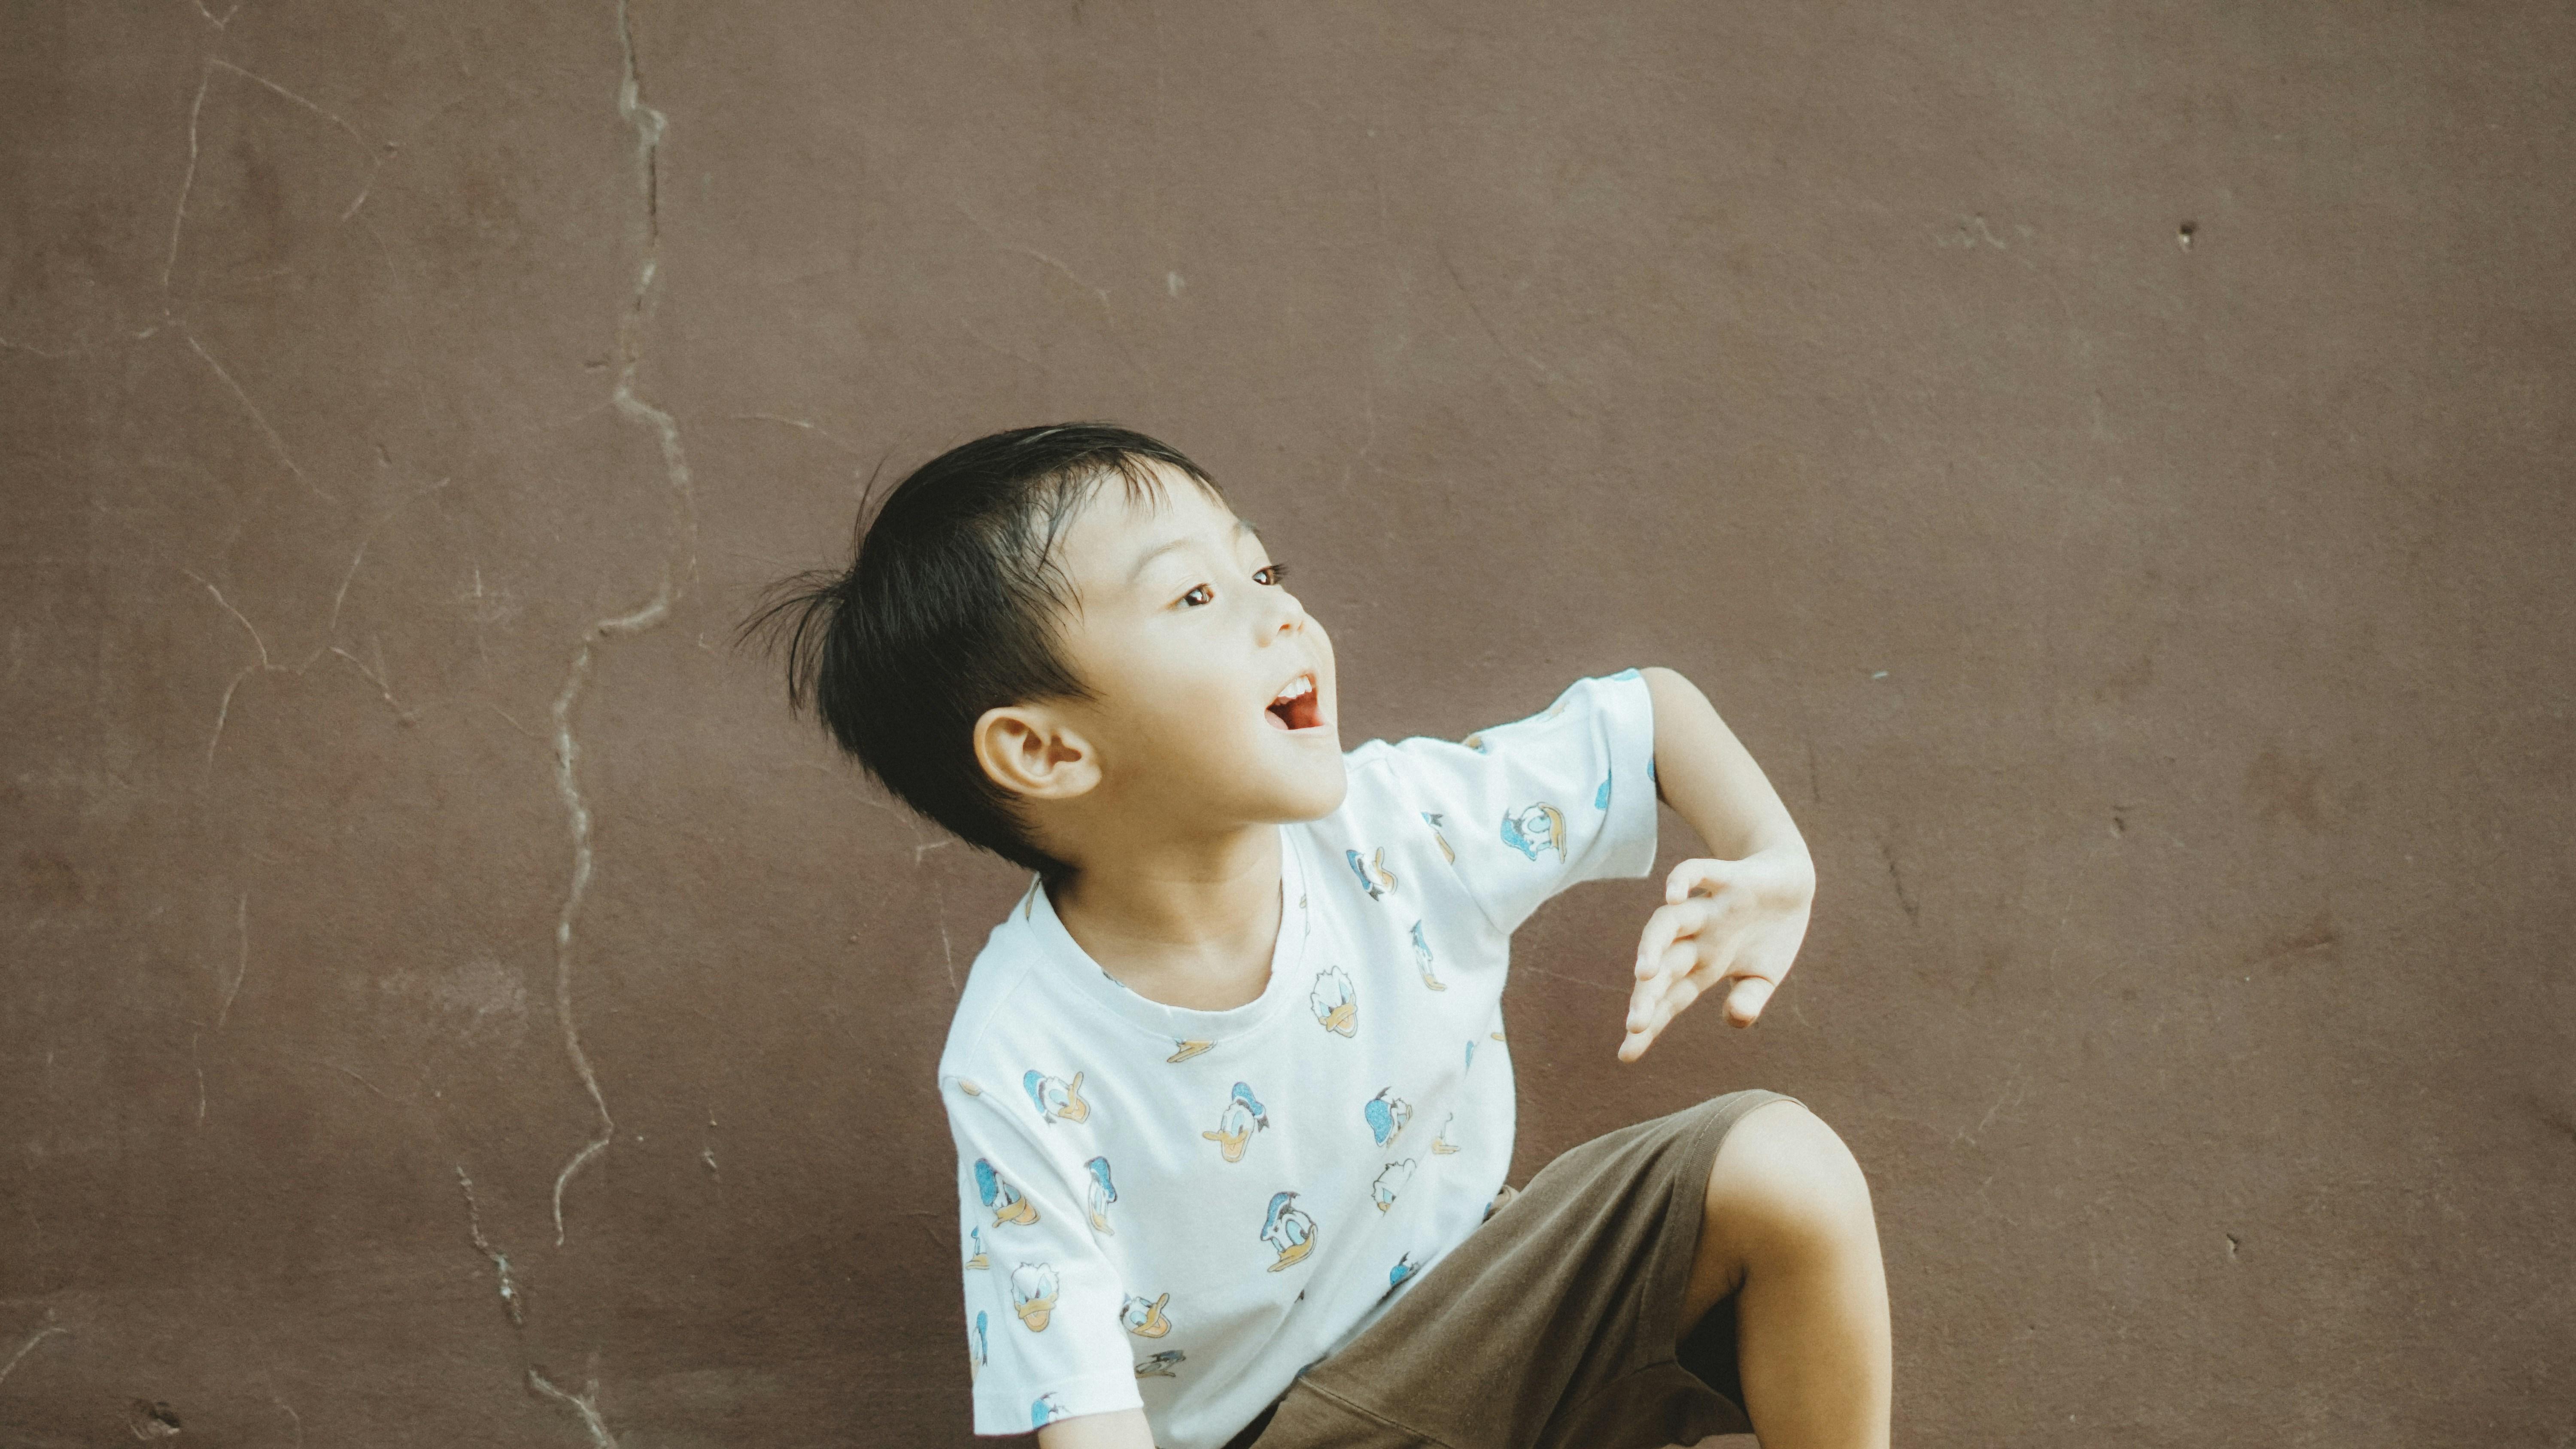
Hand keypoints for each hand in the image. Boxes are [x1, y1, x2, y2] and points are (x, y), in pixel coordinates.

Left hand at [1620, 848, 1814, 1061]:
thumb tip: (1735, 1017)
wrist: (1790, 880)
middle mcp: (1697, 938)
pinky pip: (1696, 872)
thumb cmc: (1770, 934)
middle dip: (1648, 995)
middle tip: (1634, 1025)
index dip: (1649, 1026)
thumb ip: (1749, 998)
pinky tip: (1671, 896)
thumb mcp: (1765, 976)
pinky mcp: (1726, 878)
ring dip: (1653, 945)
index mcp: (1702, 966)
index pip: (1669, 999)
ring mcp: (1709, 908)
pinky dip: (1682, 880)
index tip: (1625, 1055)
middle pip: (1664, 967)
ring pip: (1668, 922)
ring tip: (1644, 972)